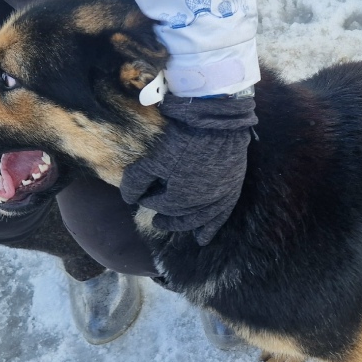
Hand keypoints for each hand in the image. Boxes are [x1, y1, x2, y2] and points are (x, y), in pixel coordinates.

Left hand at [120, 92, 255, 244]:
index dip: (148, 201)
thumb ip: (138, 181)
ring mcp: (218, 198)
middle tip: (156, 221)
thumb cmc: (183, 139)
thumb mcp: (154, 158)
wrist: (218, 122)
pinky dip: (211, 228)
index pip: (159, 205)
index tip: (142, 198)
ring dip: (186, 226)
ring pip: (199, 220)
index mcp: (179, 198)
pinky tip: (203, 239)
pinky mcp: (232, 188)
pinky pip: (221, 215)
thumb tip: (129, 199)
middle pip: (179, 216)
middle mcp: (200, 204)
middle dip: (167, 219)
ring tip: (175, 230)